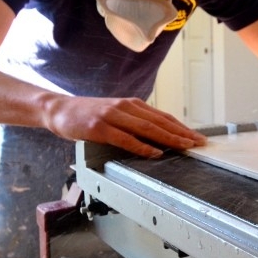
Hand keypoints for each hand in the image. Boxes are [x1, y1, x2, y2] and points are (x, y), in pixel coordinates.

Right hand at [40, 94, 205, 157]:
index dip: (182, 127)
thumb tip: (157, 136)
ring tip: (184, 146)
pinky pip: (126, 138)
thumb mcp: (115, 114)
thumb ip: (134, 122)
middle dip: (182, 133)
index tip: (197, 137)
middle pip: (160, 122)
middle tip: (199, 143)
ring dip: (169, 138)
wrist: (59, 109)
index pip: (163, 117)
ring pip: (147, 128)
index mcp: (132, 104)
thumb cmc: (88, 114)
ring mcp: (113, 116)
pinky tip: (155, 152)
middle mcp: (126, 107)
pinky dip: (142, 146)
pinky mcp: (100, 128)